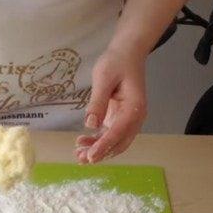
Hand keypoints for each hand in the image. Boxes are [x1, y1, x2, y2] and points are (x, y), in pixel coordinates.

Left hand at [76, 47, 147, 163]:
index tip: (91, 156)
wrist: (127, 54)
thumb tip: (90, 124)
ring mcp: (128, 119)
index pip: (118, 132)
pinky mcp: (119, 118)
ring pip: (115, 142)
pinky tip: (83, 143)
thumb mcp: (103, 78)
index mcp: (134, 108)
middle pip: (119, 143)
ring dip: (98, 150)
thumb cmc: (116, 62)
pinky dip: (98, 141)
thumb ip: (97, 102)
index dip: (104, 146)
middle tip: (81, 159)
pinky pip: (110, 135)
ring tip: (78, 154)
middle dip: (101, 153)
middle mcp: (135, 117)